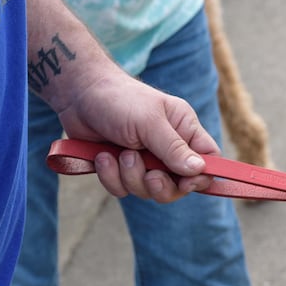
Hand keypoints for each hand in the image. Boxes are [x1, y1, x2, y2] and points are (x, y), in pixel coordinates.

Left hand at [54, 72, 218, 201]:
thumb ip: (174, 148)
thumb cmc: (118, 99)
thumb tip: (199, 170)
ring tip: (119, 153)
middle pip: (178, 186)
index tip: (186, 183)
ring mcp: (143, 160)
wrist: (77, 95)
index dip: (201, 177)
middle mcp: (167, 147)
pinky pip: (123, 189)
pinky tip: (103, 156)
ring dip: (131, 176)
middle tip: (149, 175)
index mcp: (183, 129)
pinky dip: (111, 176)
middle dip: (160, 185)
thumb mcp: (150, 122)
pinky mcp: (120, 168)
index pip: (208, 160)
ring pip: (147, 190)